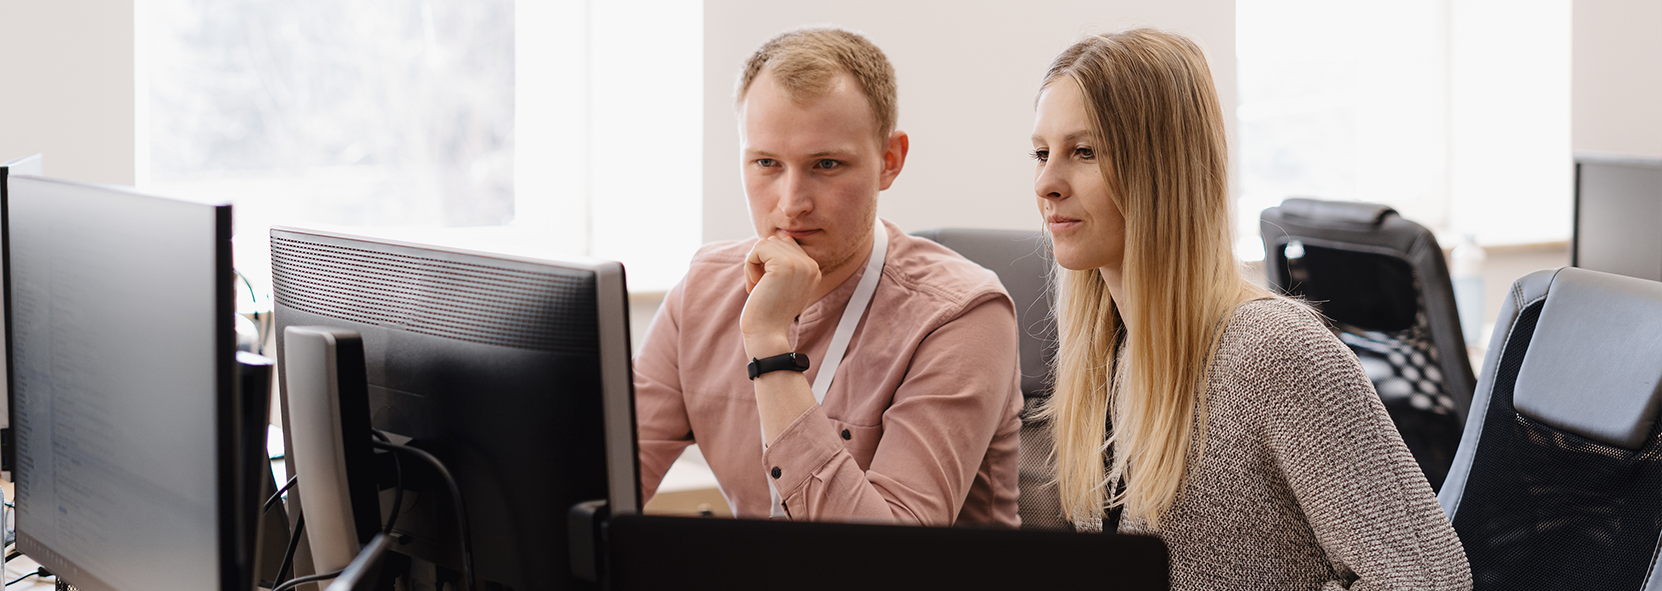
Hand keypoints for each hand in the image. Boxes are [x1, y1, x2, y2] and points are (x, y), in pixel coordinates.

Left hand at [741, 236, 821, 356]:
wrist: (767, 335)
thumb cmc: (769, 312)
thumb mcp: (782, 284)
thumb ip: (782, 263)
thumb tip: (771, 239)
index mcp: (813, 269)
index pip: (787, 245)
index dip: (769, 260)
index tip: (766, 284)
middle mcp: (811, 265)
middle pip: (776, 240)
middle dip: (761, 259)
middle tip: (758, 283)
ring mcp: (799, 264)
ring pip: (766, 242)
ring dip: (754, 262)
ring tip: (756, 284)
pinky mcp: (784, 265)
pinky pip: (758, 249)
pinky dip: (749, 264)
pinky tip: (753, 284)